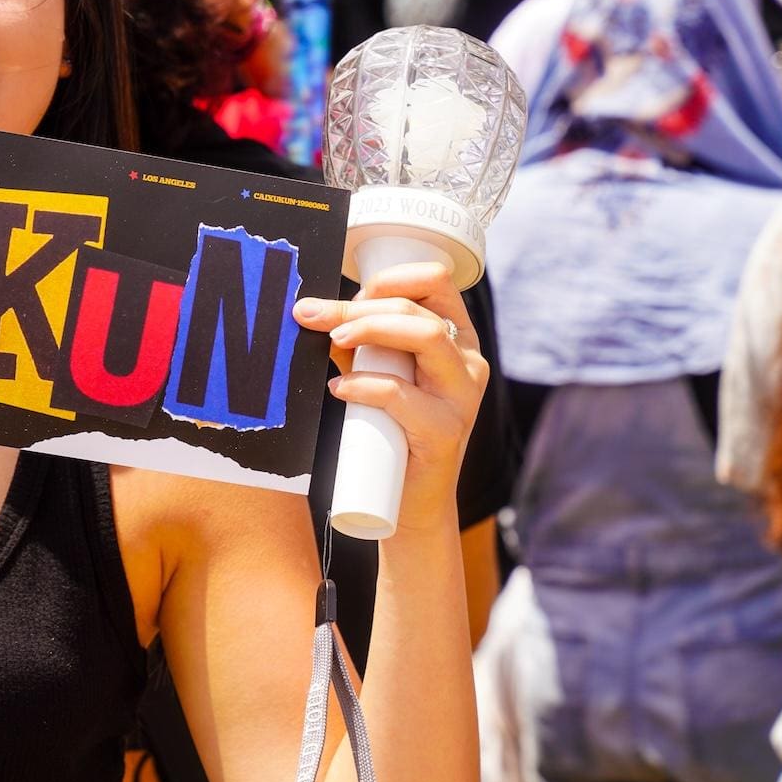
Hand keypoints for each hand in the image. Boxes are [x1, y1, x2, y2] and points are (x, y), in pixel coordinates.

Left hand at [291, 261, 487, 532]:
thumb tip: (312, 311)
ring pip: (426, 336)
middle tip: (316, 317)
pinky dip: (364, 385)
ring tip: (333, 340)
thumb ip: (356, 342)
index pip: (436, 281)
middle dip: (360, 307)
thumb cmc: (390, 431)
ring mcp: (463, 396)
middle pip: (419, 309)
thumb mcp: (377, 373)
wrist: (407, 503)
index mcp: (458, 338)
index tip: (348, 294)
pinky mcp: (445, 431)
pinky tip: (339, 388)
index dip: (390, 278)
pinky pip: (402, 394)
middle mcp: (469, 362)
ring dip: (370, 330)